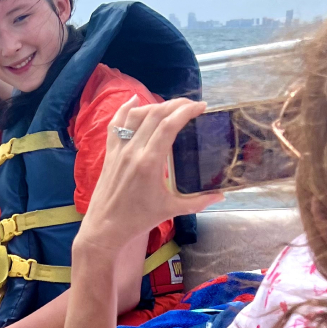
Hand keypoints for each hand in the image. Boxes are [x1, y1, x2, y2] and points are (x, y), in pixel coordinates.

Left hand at [77, 98, 222, 256]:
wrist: (105, 227)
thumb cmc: (138, 220)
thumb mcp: (171, 211)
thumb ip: (198, 201)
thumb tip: (221, 195)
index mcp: (149, 162)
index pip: (169, 125)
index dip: (186, 111)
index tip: (201, 107)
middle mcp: (133, 151)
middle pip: (155, 115)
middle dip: (175, 104)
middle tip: (191, 105)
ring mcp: (119, 150)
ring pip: (136, 115)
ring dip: (155, 105)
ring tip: (170, 107)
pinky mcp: (110, 153)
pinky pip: (116, 124)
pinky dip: (125, 109)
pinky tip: (135, 100)